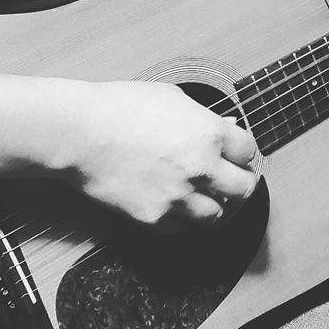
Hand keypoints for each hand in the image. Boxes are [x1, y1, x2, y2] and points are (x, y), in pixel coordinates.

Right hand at [58, 80, 258, 226]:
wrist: (79, 133)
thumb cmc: (121, 107)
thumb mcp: (174, 99)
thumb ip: (205, 118)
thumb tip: (226, 129)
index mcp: (209, 134)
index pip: (248, 152)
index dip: (242, 153)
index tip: (237, 155)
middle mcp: (200, 168)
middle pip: (244, 189)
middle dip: (242, 183)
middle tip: (235, 181)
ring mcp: (178, 196)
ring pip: (217, 216)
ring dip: (217, 206)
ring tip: (209, 197)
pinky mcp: (153, 218)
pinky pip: (183, 230)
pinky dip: (186, 221)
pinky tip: (181, 207)